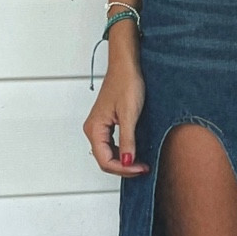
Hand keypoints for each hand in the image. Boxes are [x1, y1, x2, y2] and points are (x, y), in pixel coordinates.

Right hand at [85, 54, 148, 175]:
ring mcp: (99, 127)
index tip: (140, 169)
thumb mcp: (129, 114)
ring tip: (141, 163)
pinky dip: (123, 152)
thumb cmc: (126, 82)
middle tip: (142, 168)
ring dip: (124, 162)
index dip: (123, 169)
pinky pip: (111, 145)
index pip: (105, 160)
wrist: (126, 66)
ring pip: (108, 154)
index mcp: (94, 128)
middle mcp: (93, 129)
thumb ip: (127, 140)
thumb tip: (126, 161)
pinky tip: (134, 152)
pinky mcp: (107, 123)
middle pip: (105, 160)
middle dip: (124, 168)